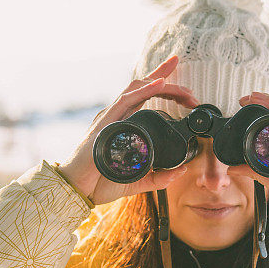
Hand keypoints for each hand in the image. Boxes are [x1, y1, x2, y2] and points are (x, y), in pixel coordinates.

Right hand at [58, 55, 200, 205]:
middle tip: (191, 91)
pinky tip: (160, 84)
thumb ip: (158, 177)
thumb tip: (180, 171)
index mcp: (123, 123)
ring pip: (137, 88)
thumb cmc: (99, 182)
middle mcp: (117, 115)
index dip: (160, 82)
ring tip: (184, 91)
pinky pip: (126, 100)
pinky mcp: (105, 122)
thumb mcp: (137, 181)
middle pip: (141, 85)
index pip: (143, 96)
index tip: (180, 78)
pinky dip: (144, 90)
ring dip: (162, 84)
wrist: (78, 189)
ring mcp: (110, 116)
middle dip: (166, 78)